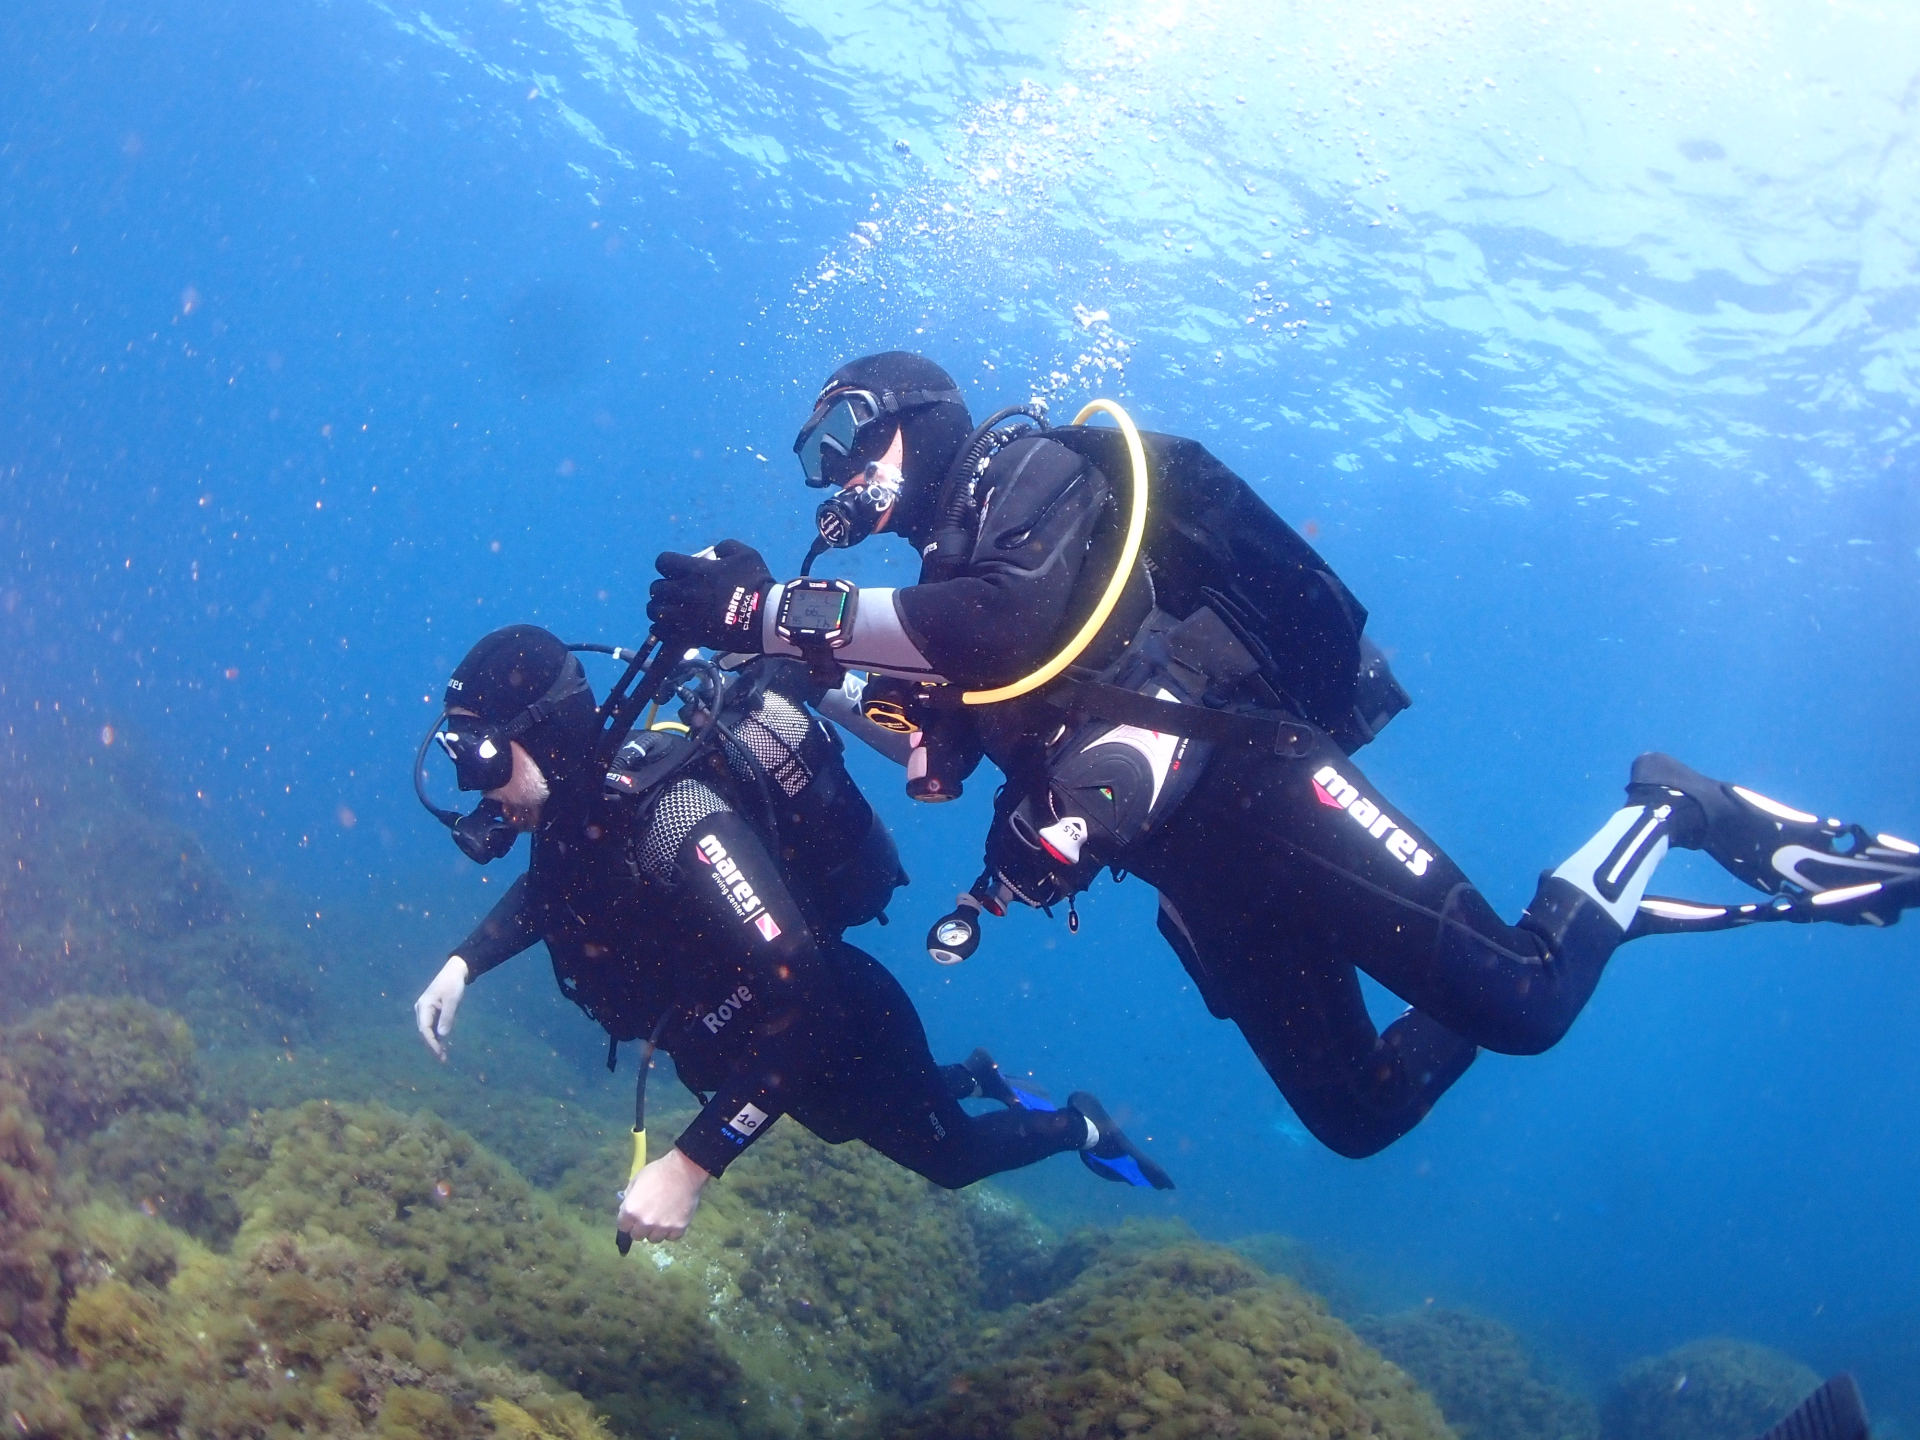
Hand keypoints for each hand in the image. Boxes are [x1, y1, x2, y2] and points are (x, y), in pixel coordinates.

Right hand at [413, 956, 468, 1060]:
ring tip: (443, 1056)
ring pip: (428, 1031)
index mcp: (423, 1006)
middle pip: (424, 1032)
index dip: (431, 1042)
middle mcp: (421, 1010)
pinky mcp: (432, 1011)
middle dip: (432, 1046)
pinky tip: (443, 1044)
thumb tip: (442, 1036)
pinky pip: (432, 1026)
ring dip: (434, 1042)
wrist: (455, 971)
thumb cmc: (453, 984)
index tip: (439, 1052)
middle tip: (442, 1059)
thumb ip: (447, 1017)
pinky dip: (437, 1035)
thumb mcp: (452, 1000)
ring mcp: (425, 1011)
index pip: (424, 1029)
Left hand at [617, 1147, 710, 1242]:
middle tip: (648, 1217)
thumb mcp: (637, 1179)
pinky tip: (673, 1219)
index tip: (633, 1217)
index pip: (623, 1227)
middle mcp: (644, 1223)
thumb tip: (626, 1208)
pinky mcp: (678, 1228)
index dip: (627, 1221)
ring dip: (655, 1231)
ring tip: (662, 1218)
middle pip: (637, 1236)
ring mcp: (662, 1228)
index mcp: (631, 1210)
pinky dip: (671, 1231)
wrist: (685, 1169)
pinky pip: (671, 1237)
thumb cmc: (658, 1171)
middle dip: (640, 1227)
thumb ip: (629, 1196)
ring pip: (654, 1239)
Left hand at [648, 540, 772, 651]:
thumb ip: (725, 547)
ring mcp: (686, 615)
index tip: (677, 569)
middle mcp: (685, 592)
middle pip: (656, 588)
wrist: (765, 618)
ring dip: (660, 608)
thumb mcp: (746, 554)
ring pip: (655, 610)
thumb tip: (714, 552)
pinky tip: (671, 627)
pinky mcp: (690, 635)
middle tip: (675, 591)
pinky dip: (663, 629)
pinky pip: (663, 632)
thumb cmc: (756, 584)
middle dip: (663, 587)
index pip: (663, 562)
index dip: (668, 564)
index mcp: (696, 570)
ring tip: (670, 610)